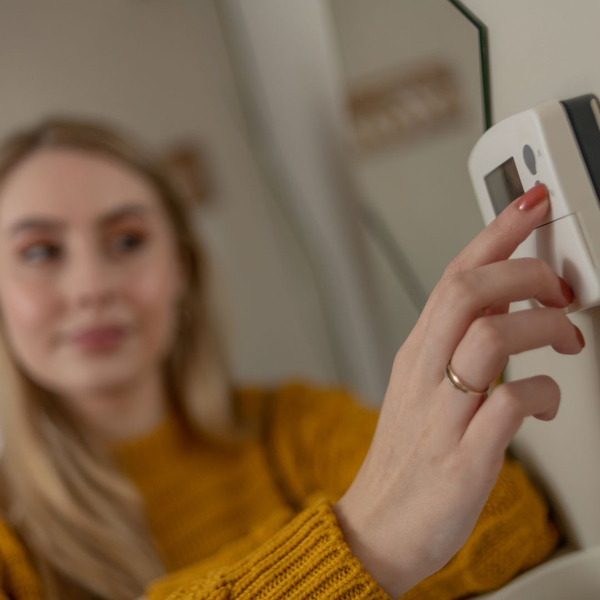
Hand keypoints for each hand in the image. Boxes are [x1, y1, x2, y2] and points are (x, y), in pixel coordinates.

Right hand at [332, 184, 583, 596]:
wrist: (379, 525)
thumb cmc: (407, 455)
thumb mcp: (422, 386)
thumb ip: (456, 345)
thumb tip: (501, 308)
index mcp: (416, 353)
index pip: (453, 275)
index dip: (495, 233)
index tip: (530, 202)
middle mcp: (425, 374)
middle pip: (467, 292)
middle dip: (525, 272)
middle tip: (559, 286)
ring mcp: (442, 414)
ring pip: (489, 338)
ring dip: (541, 327)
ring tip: (564, 339)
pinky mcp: (463, 458)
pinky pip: (509, 406)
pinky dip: (542, 394)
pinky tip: (545, 402)